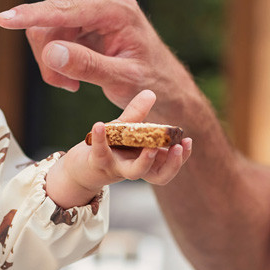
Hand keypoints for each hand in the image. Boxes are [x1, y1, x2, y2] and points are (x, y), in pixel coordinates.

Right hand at [0, 0, 192, 112]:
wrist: (164, 85)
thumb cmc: (151, 84)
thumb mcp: (122, 80)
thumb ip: (88, 66)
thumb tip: (52, 52)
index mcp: (117, 9)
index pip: (65, 10)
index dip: (32, 15)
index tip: (4, 19)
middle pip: (50, 21)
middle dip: (49, 57)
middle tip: (65, 86)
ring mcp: (93, 4)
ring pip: (47, 30)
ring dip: (53, 62)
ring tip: (73, 84)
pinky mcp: (86, 14)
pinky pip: (53, 33)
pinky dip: (58, 59)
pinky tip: (76, 76)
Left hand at [45, 89, 192, 206]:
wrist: (81, 165)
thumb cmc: (109, 147)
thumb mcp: (125, 129)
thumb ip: (138, 113)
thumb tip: (151, 92)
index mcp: (146, 161)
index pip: (170, 165)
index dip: (182, 157)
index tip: (188, 141)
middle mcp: (134, 168)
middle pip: (160, 176)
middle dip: (172, 164)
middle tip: (178, 149)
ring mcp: (116, 168)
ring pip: (135, 172)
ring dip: (145, 161)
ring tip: (151, 147)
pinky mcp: (97, 163)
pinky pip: (100, 152)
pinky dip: (100, 138)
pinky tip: (99, 124)